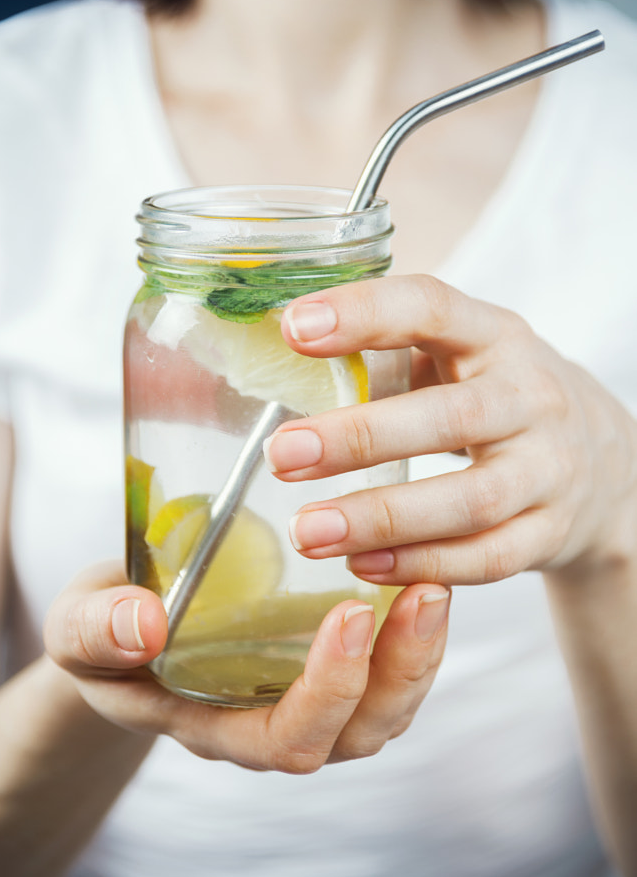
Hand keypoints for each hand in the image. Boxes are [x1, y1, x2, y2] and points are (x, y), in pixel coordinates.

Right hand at [43, 562, 448, 772]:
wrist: (124, 630)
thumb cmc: (105, 633)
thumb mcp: (80, 627)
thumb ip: (98, 630)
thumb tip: (142, 623)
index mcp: (219, 728)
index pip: (291, 739)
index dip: (329, 689)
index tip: (347, 612)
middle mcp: (275, 725)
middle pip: (361, 731)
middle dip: (402, 670)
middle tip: (426, 594)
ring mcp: (309, 697)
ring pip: (389, 705)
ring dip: (423, 651)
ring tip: (439, 583)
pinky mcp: (330, 662)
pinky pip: (390, 667)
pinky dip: (416, 630)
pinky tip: (423, 571)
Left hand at [263, 274, 636, 585]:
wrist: (601, 459)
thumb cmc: (496, 397)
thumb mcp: (458, 357)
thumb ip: (383, 358)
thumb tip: (275, 362)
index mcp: (495, 337)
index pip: (432, 310)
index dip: (364, 314)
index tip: (293, 327)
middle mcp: (530, 398)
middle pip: (449, 418)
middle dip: (359, 437)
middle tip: (282, 454)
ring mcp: (547, 470)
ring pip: (469, 500)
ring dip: (381, 518)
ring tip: (307, 531)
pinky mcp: (549, 533)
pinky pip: (486, 558)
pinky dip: (420, 565)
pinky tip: (360, 566)